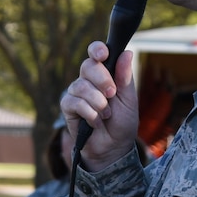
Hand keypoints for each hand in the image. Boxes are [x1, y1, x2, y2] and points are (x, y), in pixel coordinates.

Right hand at [59, 41, 139, 171]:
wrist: (113, 147)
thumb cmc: (122, 123)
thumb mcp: (129, 99)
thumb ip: (125, 78)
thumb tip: (127, 53)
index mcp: (105, 74)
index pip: (96, 53)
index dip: (97, 49)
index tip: (103, 53)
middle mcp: (88, 80)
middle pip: (88, 66)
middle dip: (103, 80)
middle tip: (112, 94)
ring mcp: (76, 93)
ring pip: (81, 86)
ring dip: (98, 102)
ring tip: (106, 114)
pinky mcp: (67, 107)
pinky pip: (75, 102)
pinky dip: (89, 113)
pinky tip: (95, 122)